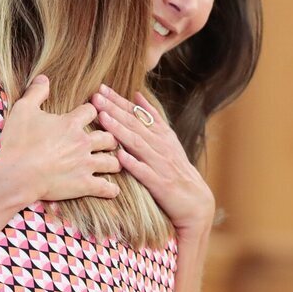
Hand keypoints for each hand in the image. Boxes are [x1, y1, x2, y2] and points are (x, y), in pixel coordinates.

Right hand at [0, 75, 120, 202]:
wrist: (16, 174)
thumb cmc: (18, 142)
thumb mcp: (23, 110)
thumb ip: (36, 92)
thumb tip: (44, 78)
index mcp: (71, 124)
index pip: (92, 111)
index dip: (92, 111)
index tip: (90, 114)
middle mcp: (83, 143)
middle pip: (109, 137)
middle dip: (110, 137)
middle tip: (106, 140)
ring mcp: (86, 164)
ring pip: (113, 161)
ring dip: (114, 161)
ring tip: (112, 162)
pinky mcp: (84, 185)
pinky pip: (107, 188)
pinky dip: (111, 190)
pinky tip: (112, 189)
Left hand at [93, 86, 214, 237]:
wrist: (196, 202)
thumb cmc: (176, 170)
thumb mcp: (167, 140)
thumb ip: (152, 118)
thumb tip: (136, 95)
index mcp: (161, 135)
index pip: (137, 114)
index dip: (119, 100)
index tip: (101, 88)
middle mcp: (161, 146)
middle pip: (134, 124)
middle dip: (114, 109)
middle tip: (96, 96)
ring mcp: (161, 164)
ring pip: (137, 144)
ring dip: (120, 130)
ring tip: (103, 118)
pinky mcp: (161, 184)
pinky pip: (145, 173)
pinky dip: (133, 163)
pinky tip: (119, 156)